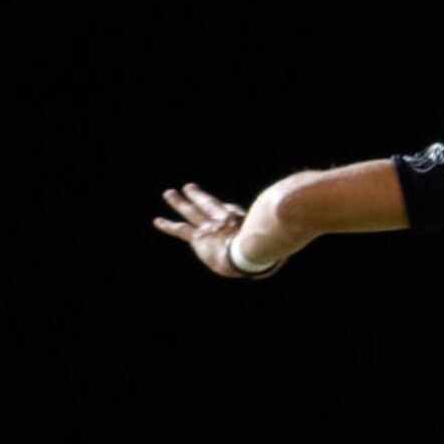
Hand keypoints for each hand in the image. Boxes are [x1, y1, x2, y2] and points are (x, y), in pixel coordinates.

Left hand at [154, 183, 276, 277]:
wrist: (248, 253)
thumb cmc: (266, 252)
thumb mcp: (276, 248)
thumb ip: (277, 250)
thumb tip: (285, 255)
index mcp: (243, 221)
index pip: (232, 211)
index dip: (228, 209)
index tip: (228, 208)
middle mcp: (224, 219)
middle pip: (209, 204)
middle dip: (198, 196)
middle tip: (188, 187)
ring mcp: (210, 227)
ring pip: (192, 211)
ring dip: (179, 202)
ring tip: (168, 193)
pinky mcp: (200, 238)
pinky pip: (181, 230)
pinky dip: (168, 226)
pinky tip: (157, 221)